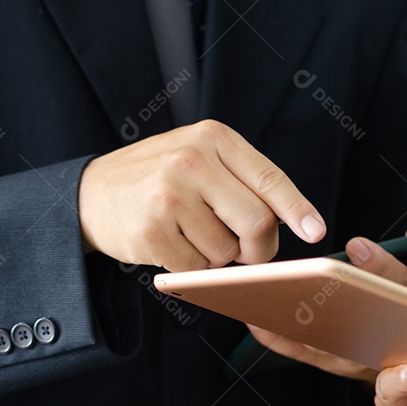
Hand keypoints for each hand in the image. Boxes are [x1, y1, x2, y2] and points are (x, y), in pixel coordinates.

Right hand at [78, 120, 325, 271]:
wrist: (90, 194)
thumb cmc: (159, 179)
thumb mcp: (200, 159)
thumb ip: (243, 181)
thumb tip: (292, 222)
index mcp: (212, 137)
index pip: (269, 177)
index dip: (297, 209)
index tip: (316, 231)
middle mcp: (191, 160)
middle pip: (257, 222)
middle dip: (259, 248)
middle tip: (246, 252)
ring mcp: (168, 194)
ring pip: (227, 251)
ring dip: (217, 257)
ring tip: (189, 235)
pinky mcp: (151, 231)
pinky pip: (196, 268)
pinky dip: (191, 268)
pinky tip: (171, 246)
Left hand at [246, 219, 406, 380]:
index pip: (402, 289)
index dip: (380, 268)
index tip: (357, 246)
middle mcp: (384, 341)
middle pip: (358, 316)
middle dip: (332, 293)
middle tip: (306, 272)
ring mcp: (354, 356)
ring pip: (322, 336)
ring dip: (294, 314)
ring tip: (270, 289)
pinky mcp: (328, 362)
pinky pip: (298, 350)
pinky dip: (275, 335)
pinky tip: (256, 317)